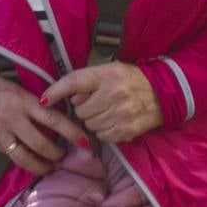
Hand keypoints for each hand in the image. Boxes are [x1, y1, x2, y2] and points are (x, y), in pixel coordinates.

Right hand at [0, 60, 89, 175]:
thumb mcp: (12, 80)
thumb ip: (31, 95)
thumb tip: (54, 104)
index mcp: (21, 100)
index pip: (53, 119)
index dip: (71, 131)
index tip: (85, 141)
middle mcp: (12, 118)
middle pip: (42, 144)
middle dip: (58, 153)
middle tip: (67, 154)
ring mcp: (0, 133)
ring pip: (26, 157)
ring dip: (42, 165)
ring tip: (51, 166)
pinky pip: (12, 157)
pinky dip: (25, 162)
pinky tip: (32, 164)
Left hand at [41, 63, 161, 143]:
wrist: (163, 94)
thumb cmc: (132, 80)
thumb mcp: (110, 70)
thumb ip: (87, 80)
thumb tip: (69, 99)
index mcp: (107, 75)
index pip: (74, 81)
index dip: (56, 91)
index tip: (43, 100)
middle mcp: (113, 94)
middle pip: (80, 110)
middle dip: (85, 108)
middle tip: (98, 101)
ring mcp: (120, 114)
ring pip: (89, 125)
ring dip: (94, 120)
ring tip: (108, 110)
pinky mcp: (125, 131)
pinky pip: (101, 135)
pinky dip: (104, 130)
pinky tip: (114, 120)